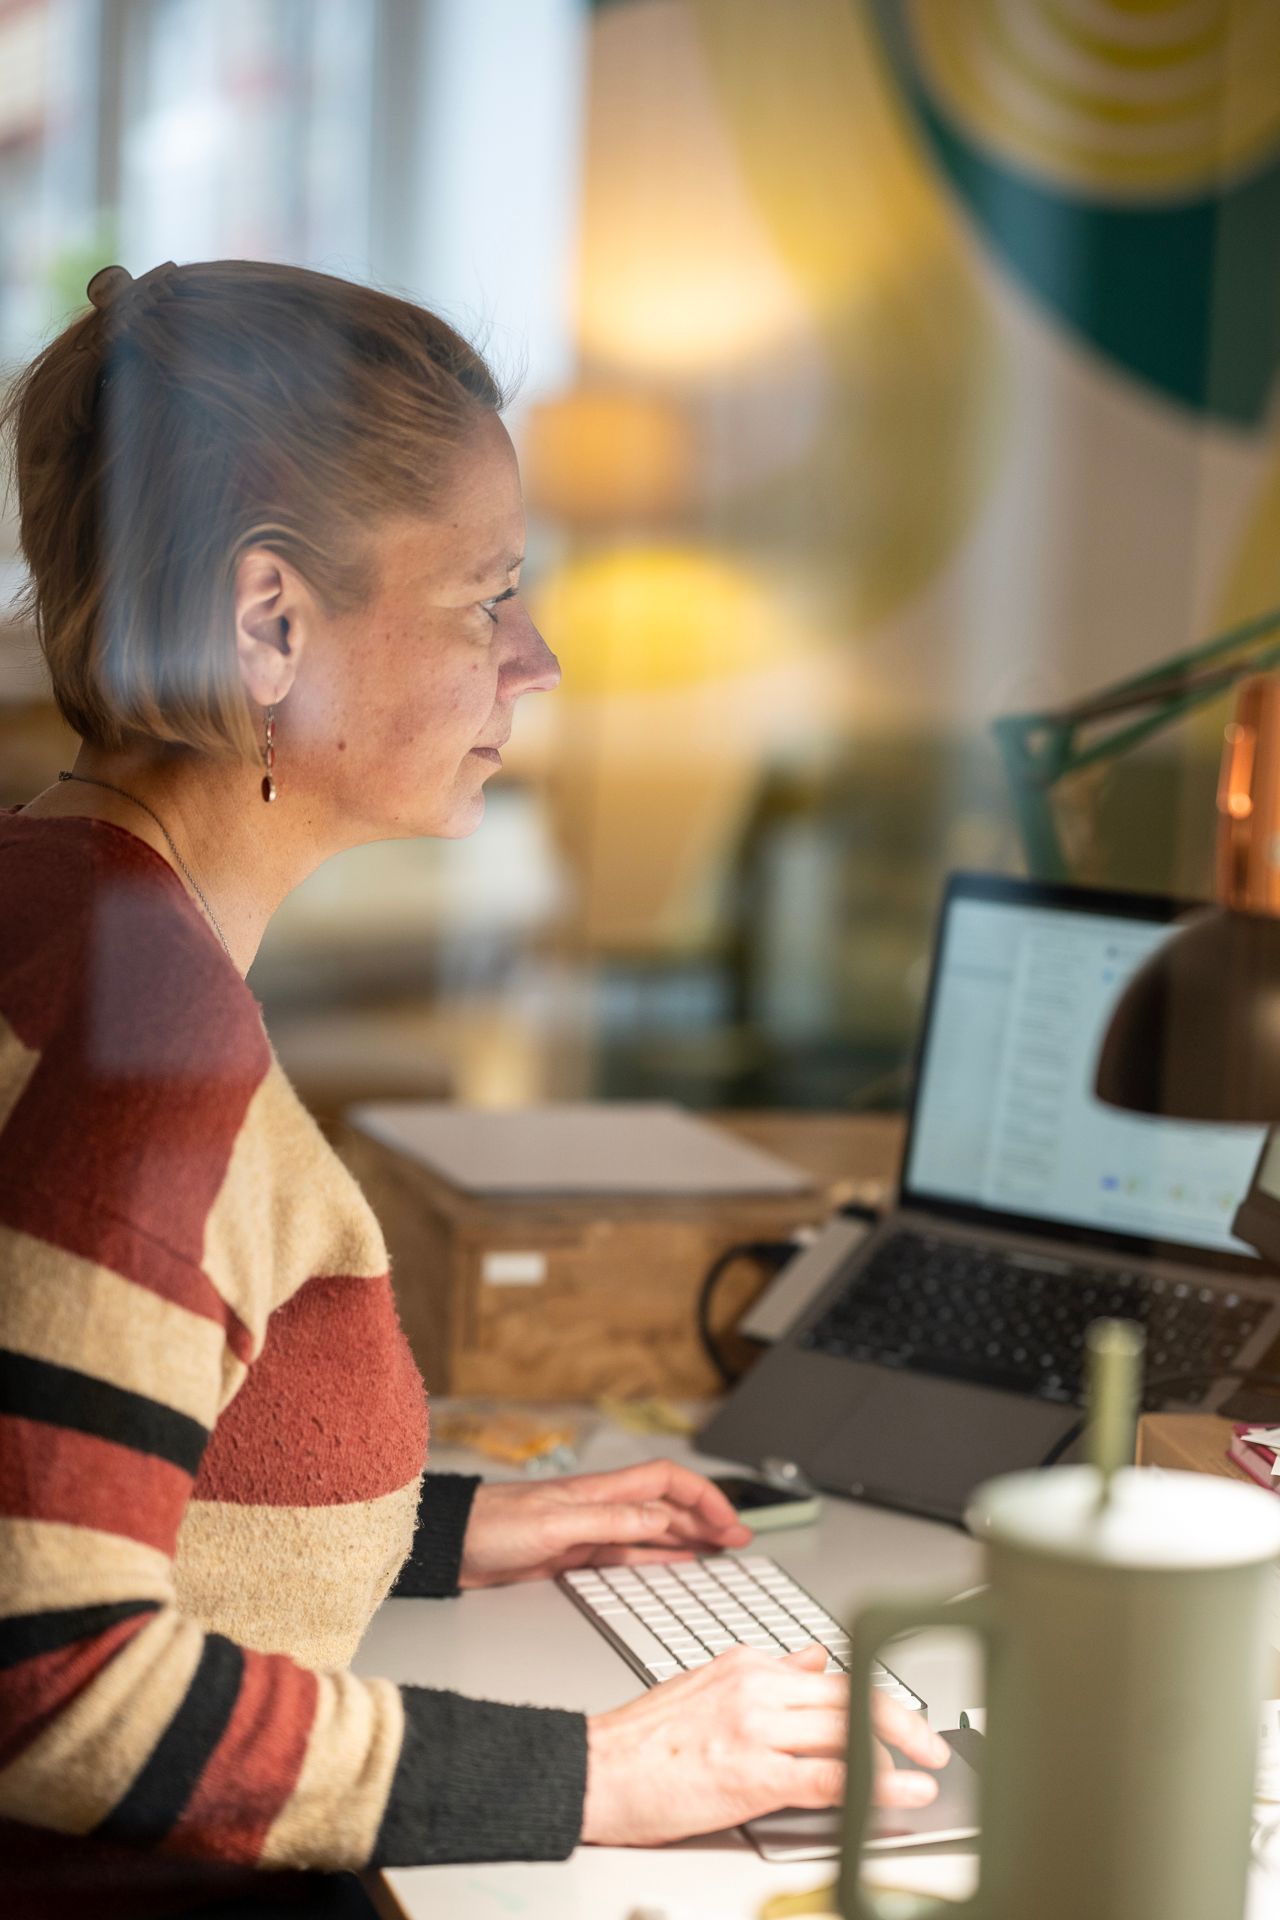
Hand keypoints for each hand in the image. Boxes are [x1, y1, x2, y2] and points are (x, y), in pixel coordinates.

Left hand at [457, 1459, 752, 1588]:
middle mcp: (599, 1506)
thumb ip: (611, 1521)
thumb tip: (662, 1518)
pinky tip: (673, 1563)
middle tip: (739, 1539)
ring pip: (652, 1530)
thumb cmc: (489, 1525)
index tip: (729, 1522)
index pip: (667, 1482)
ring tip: (719, 1549)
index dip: (703, 1496)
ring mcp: (588, 1530)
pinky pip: (628, 1554)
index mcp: (599, 1491)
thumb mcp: (557, 1525)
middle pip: (666, 1505)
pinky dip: (657, 1557)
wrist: (447, 1545)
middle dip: (705, 1517)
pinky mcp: (573, 1554)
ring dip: (687, 1537)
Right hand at [581, 1644, 949, 1846]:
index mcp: (748, 1664)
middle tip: (933, 1744)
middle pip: (851, 1694)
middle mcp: (757, 1685)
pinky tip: (899, 1793)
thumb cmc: (643, 1740)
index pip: (832, 1674)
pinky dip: (875, 1785)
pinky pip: (831, 1776)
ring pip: (848, 1730)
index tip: (904, 1717)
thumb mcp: (708, 1685)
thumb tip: (813, 1661)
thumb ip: (768, 1674)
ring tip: (924, 1772)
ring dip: (896, 1753)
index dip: (878, 1695)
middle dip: (902, 1721)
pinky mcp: (752, 1772)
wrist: (594, 1769)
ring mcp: (756, 1726)